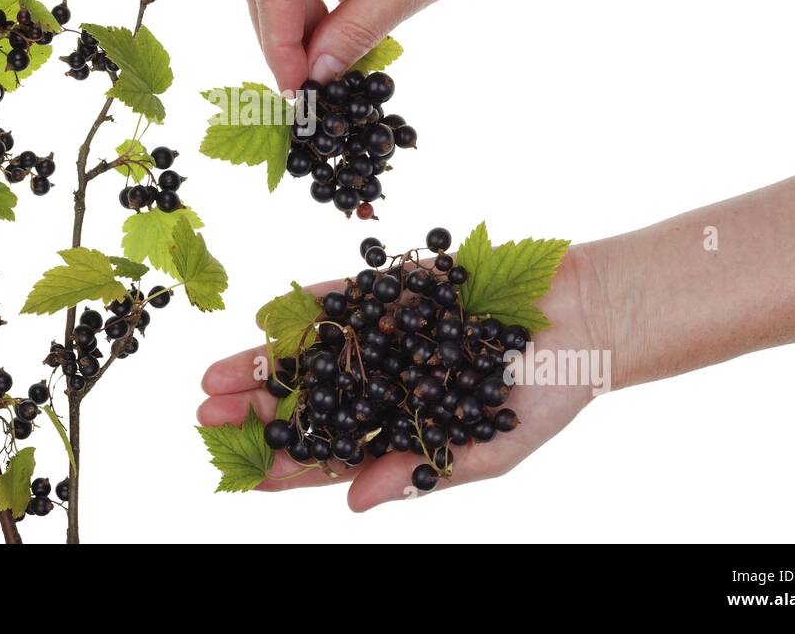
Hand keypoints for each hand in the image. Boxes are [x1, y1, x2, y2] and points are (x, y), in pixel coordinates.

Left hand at [197, 247, 606, 510]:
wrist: (587, 315)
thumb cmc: (551, 394)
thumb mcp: (492, 447)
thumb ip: (424, 472)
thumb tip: (355, 506)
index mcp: (404, 431)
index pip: (333, 457)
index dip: (286, 468)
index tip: (241, 475)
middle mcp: (386, 383)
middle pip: (309, 402)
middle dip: (258, 412)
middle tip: (207, 416)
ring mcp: (387, 334)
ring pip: (312, 352)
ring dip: (264, 363)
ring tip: (215, 376)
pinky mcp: (395, 289)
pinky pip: (342, 298)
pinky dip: (305, 309)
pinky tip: (266, 318)